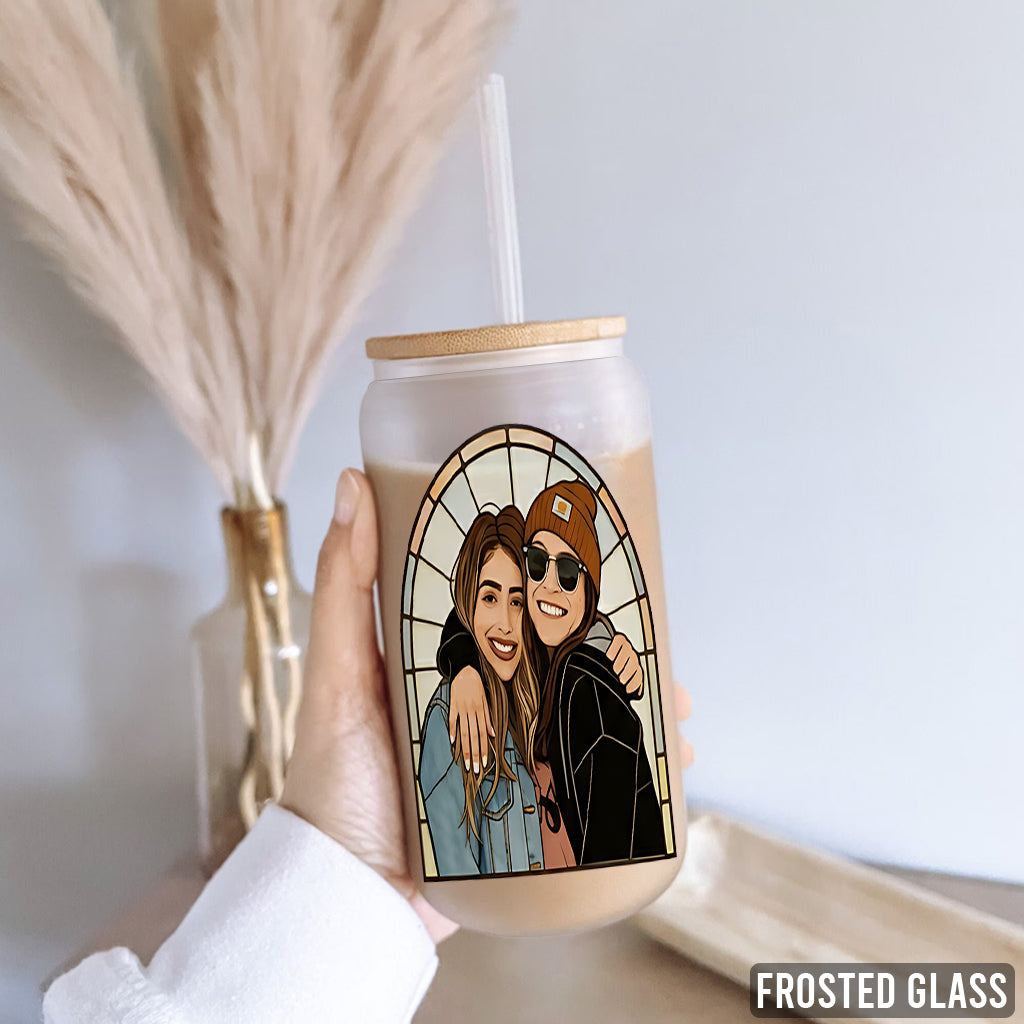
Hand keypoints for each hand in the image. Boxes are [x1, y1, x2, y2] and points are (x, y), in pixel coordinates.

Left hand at [282, 468, 694, 944]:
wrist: (348, 897)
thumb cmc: (333, 781)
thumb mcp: (337, 673)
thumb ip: (345, 585)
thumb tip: (350, 482)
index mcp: (450, 663)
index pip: (518, 613)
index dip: (563, 590)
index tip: (602, 567)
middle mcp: (487, 705)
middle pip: (567, 665)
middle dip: (619, 652)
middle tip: (657, 645)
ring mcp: (512, 759)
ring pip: (590, 719)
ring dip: (641, 708)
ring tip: (677, 709)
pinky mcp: (530, 810)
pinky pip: (593, 783)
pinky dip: (638, 773)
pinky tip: (672, 768)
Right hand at [448, 666, 493, 774]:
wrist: (466, 668)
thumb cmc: (477, 685)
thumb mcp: (487, 700)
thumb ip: (488, 718)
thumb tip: (493, 734)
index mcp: (482, 711)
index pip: (484, 735)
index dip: (484, 750)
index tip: (485, 764)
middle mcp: (473, 711)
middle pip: (475, 737)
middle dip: (475, 755)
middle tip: (475, 770)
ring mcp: (462, 708)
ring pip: (464, 732)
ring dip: (465, 748)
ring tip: (466, 763)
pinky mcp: (453, 704)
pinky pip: (452, 719)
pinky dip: (452, 731)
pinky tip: (452, 742)